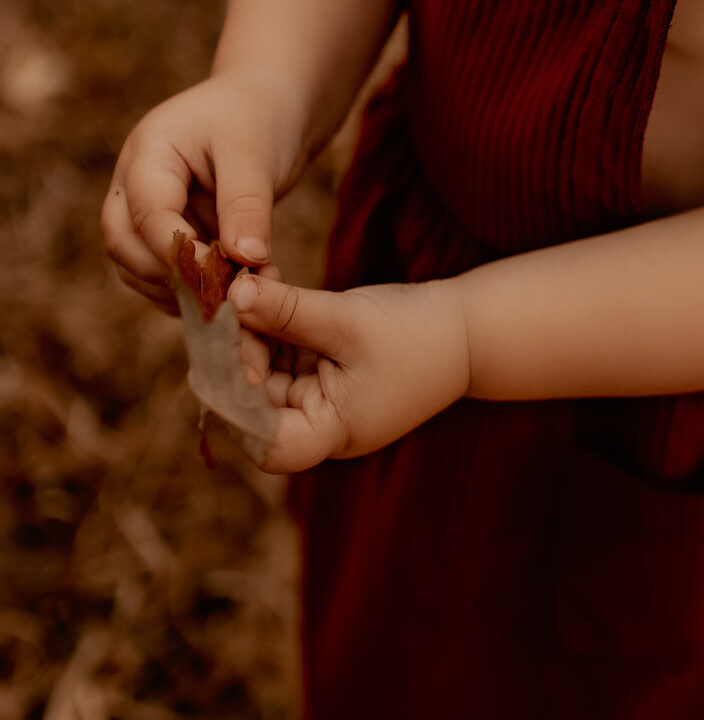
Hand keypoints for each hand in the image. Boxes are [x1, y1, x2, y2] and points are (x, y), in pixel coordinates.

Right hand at [102, 70, 308, 311]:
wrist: (268, 106)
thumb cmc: (259, 118)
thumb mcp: (256, 153)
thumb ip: (247, 205)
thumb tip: (246, 258)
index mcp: (149, 152)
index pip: (146, 213)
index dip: (180, 251)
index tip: (224, 276)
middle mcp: (134, 183)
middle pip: (124, 244)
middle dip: (170, 275)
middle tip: (226, 292)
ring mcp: (145, 210)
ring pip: (138, 266)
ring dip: (182, 290)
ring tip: (239, 292)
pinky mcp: (166, 232)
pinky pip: (162, 274)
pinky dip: (192, 290)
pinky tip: (234, 291)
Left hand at [228, 274, 471, 473]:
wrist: (470, 328)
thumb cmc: (418, 333)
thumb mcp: (348, 320)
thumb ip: (287, 311)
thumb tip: (231, 294)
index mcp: (332, 432)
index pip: (266, 442)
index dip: (234, 404)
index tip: (218, 352)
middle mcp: (320, 424)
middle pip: (256, 399)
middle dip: (236, 348)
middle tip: (222, 298)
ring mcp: (320, 400)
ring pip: (264, 370)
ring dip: (250, 327)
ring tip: (244, 278)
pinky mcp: (322, 374)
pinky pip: (282, 352)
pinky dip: (270, 321)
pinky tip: (262, 282)